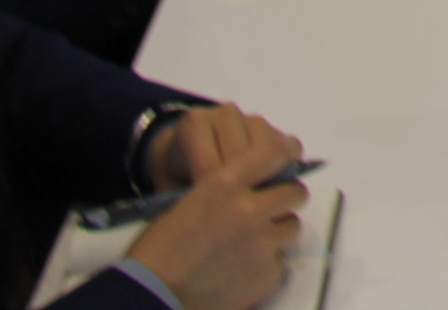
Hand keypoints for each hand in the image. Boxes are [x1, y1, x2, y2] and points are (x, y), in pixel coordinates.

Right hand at [130, 111, 308, 309]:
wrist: (153, 296)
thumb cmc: (159, 248)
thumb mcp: (188, 203)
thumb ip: (224, 193)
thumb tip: (248, 190)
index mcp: (224, 184)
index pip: (275, 152)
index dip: (286, 153)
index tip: (287, 158)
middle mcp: (249, 209)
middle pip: (295, 192)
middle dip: (285, 197)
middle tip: (270, 207)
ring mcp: (262, 242)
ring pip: (292, 226)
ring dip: (278, 229)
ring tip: (256, 240)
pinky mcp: (267, 274)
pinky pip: (281, 260)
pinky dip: (268, 262)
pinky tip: (246, 268)